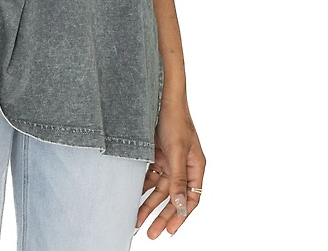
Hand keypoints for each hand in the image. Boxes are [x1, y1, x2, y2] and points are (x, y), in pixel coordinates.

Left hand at [136, 96, 205, 237]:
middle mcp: (183, 166)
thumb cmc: (175, 119)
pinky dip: (140, 187)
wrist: (161, 95)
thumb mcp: (177, 151)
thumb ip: (178, 179)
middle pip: (173, 197)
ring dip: (147, 204)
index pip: (191, 198)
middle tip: (150, 233)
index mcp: (195, 167)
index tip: (168, 230)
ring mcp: (169, 161)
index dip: (181, 216)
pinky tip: (131, 197)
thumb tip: (180, 206)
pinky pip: (148, 176)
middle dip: (161, 215)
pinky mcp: (155, 154)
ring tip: (136, 220)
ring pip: (158, 189)